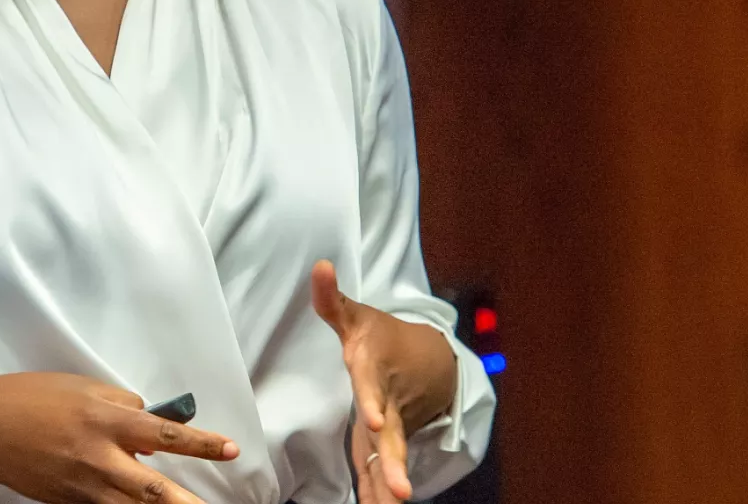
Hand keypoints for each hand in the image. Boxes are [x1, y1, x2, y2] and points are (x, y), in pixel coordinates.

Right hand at [0, 372, 238, 503]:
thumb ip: (121, 405)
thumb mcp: (82, 388)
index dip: (201, 443)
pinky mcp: (70, 503)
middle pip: (154, 491)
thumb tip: (152, 425)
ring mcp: (84, 488)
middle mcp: (99, 459)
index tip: (230, 449)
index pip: (164, 435)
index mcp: (106, 422)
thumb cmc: (33, 397)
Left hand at [310, 260, 457, 503]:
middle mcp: (388, 403)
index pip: (371, 387)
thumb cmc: (381, 336)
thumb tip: (318, 266)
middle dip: (396, 464)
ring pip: (393, 459)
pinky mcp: (389, 440)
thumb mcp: (356, 316)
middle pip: (393, 437)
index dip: (373, 403)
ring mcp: (393, 425)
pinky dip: (382, 491)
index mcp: (374, 371)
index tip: (376, 422)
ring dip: (393, 484)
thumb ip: (331, 299)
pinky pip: (384, 468)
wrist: (429, 359)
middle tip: (401, 492)